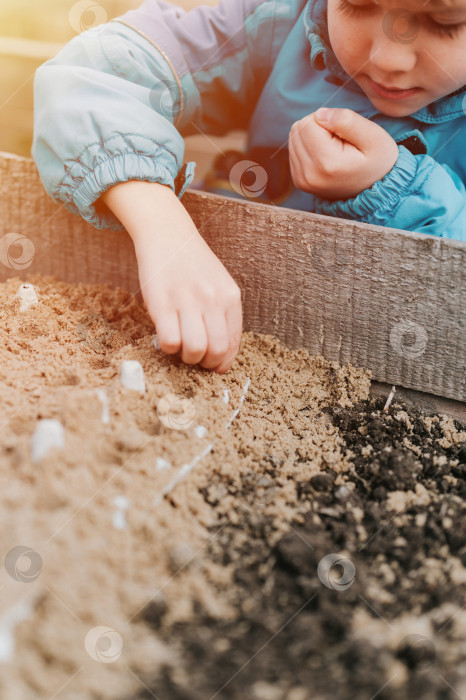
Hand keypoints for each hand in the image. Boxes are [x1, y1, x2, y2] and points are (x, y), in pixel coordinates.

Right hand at [100, 180, 242, 372]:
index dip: (222, 362)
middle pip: (216, 351)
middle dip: (205, 363)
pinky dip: (168, 347)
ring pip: (195, 349)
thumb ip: (223, 314)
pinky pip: (170, 341)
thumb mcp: (219, 284)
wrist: (168, 234)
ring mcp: (188, 300)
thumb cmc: (192, 264)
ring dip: (186, 357)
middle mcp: (213, 299)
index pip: (232, 343)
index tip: (211, 366)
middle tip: (194, 357)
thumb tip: (221, 355)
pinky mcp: (162, 302)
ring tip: (180, 348)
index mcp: (230, 297)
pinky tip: (165, 335)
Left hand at [288, 107, 398, 200]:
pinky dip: (309, 147)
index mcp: (327, 164)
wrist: (373, 189)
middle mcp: (309, 175)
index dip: (328, 120)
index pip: (309, 122)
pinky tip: (326, 156)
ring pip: (294, 137)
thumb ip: (347, 121)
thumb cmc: (377, 161)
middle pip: (299, 129)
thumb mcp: (374, 137)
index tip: (344, 135)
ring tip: (334, 149)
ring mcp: (302, 180)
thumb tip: (319, 114)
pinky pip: (294, 149)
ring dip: (313, 136)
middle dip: (319, 127)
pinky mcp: (298, 181)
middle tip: (340, 141)